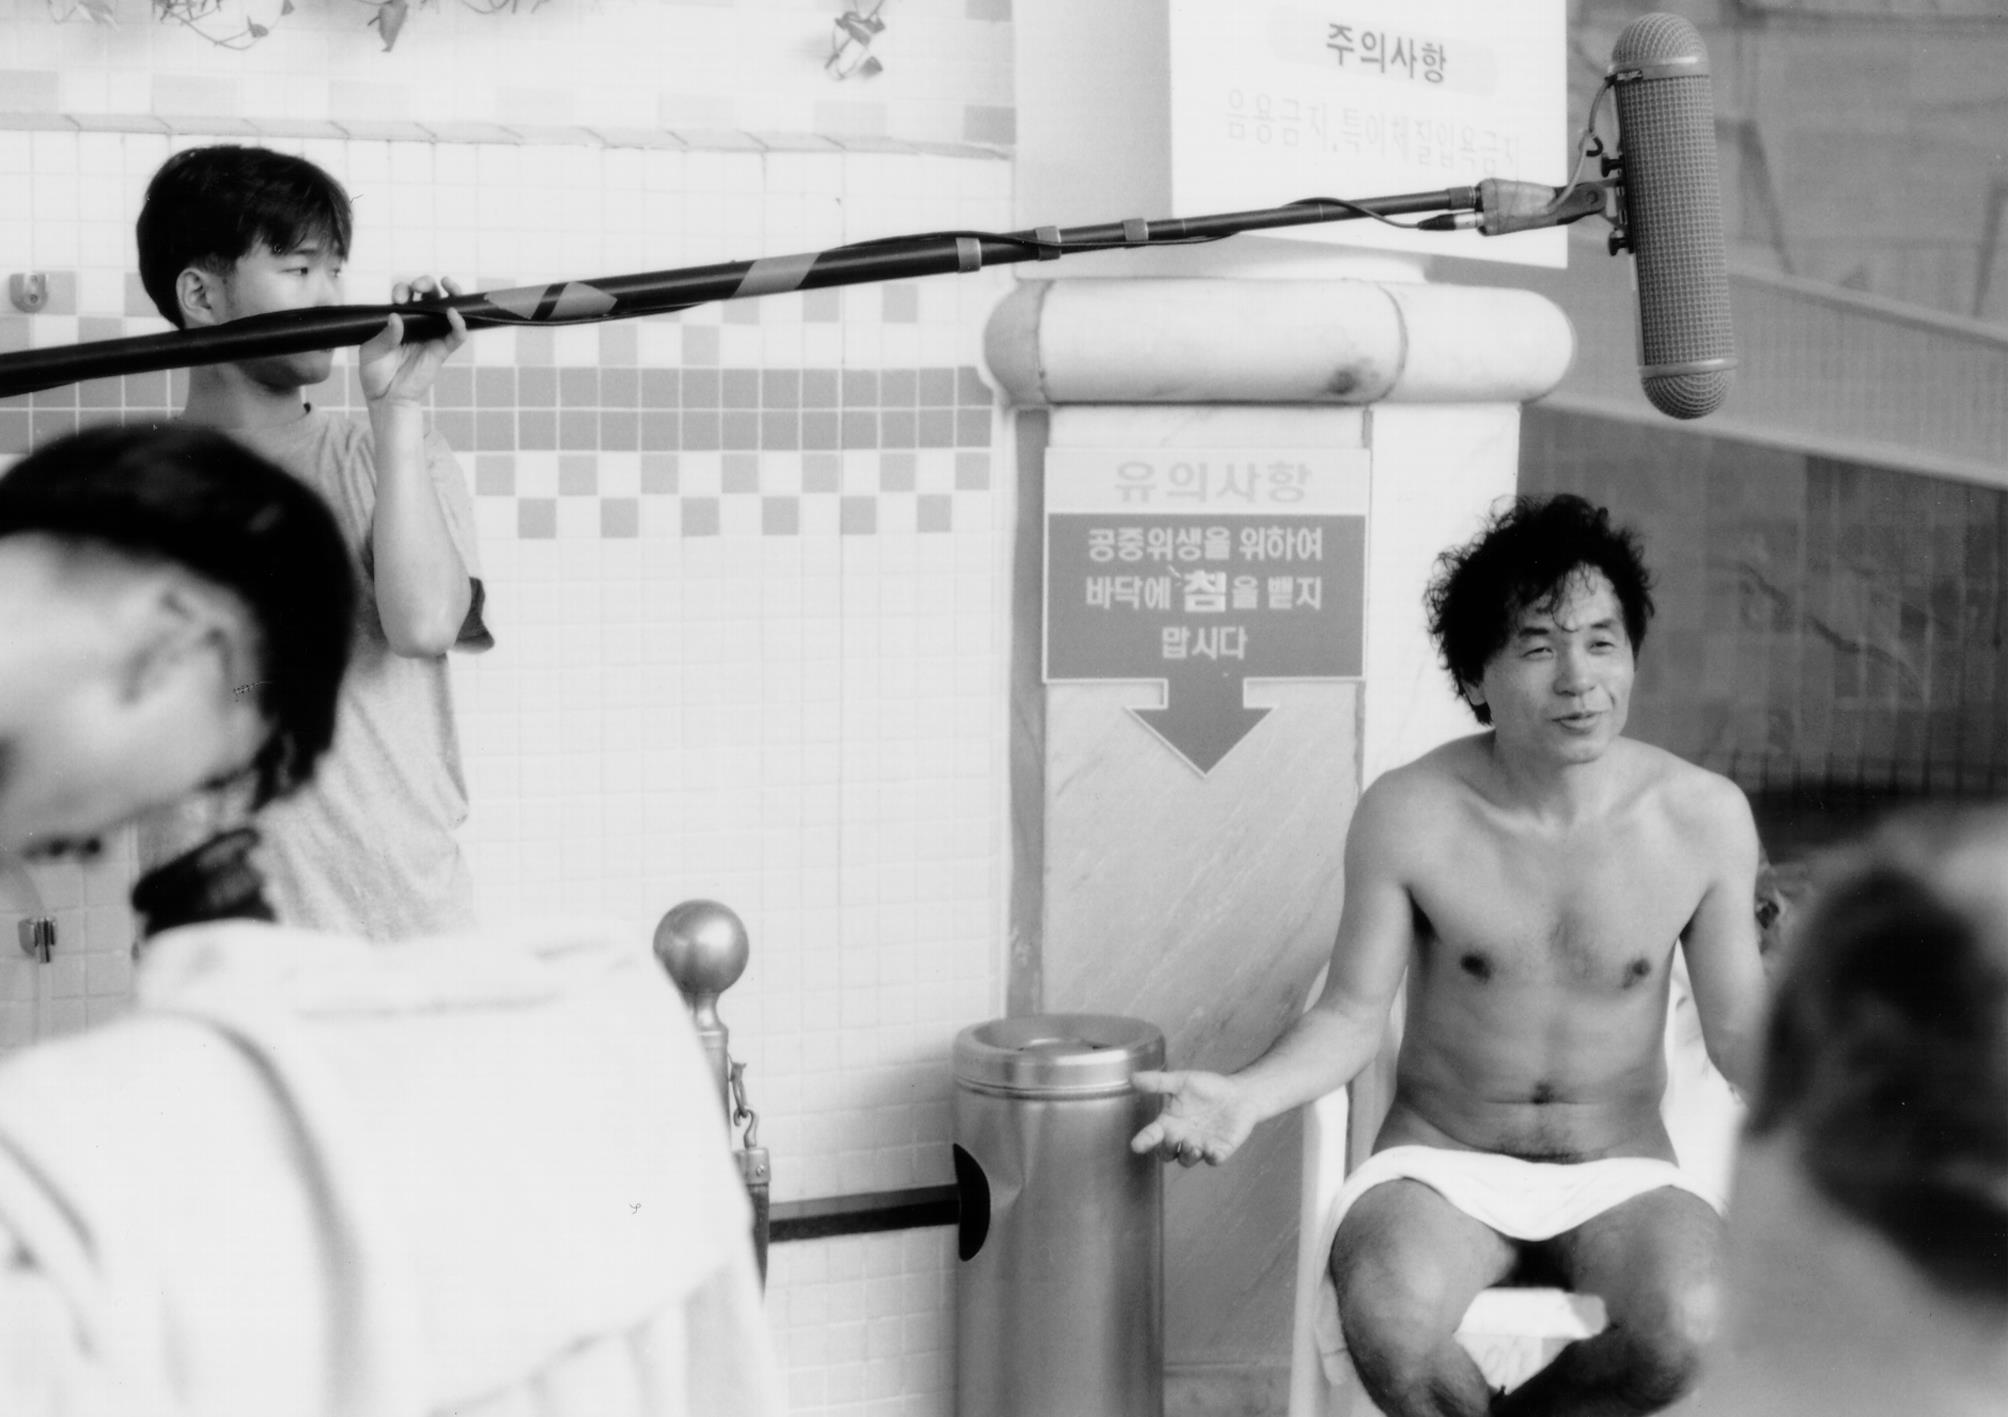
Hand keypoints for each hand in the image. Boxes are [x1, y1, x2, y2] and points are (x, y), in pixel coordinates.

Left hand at [358, 274, 467, 406]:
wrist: (386, 397)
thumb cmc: (375, 373)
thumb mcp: (372, 350)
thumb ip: (385, 335)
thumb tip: (397, 318)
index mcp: (398, 319)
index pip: (405, 295)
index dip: (403, 290)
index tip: (397, 299)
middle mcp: (417, 324)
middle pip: (429, 295)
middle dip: (426, 283)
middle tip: (419, 285)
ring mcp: (432, 336)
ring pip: (448, 309)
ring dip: (451, 293)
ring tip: (447, 283)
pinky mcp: (442, 351)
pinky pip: (457, 335)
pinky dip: (459, 323)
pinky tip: (453, 313)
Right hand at [1128, 1069, 1256, 1167]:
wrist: (1238, 1094)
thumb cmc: (1207, 1088)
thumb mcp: (1182, 1081)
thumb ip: (1158, 1082)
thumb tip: (1132, 1078)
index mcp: (1170, 1122)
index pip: (1152, 1135)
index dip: (1144, 1141)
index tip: (1136, 1145)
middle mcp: (1182, 1137)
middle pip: (1167, 1153)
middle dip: (1167, 1150)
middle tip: (1173, 1139)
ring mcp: (1200, 1146)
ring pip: (1187, 1161)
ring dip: (1188, 1156)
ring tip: (1194, 1145)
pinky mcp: (1219, 1150)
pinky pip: (1213, 1159)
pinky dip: (1212, 1158)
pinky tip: (1212, 1150)